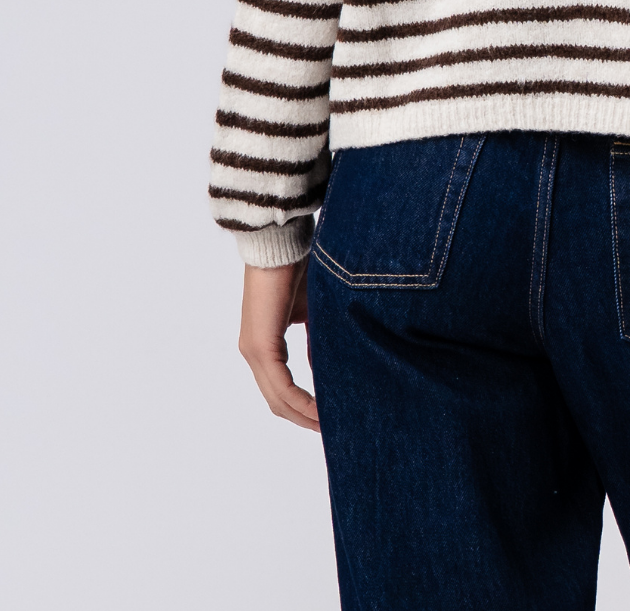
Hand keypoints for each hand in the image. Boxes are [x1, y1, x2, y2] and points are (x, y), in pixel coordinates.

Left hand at [238, 259, 318, 431]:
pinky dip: (302, 401)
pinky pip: (281, 386)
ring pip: (278, 398)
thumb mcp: (310, 312)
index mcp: (263, 344)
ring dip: (304, 415)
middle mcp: (253, 352)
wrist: (278, 243)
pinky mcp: (260, 346)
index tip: (330, 416)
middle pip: (278, 402)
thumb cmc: (296, 267)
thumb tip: (326, 368)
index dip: (304, 407)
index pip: (281, 389)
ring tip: (331, 425)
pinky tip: (321, 410)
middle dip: (305, 419)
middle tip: (332, 431)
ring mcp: (254, 351)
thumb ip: (315, 341)